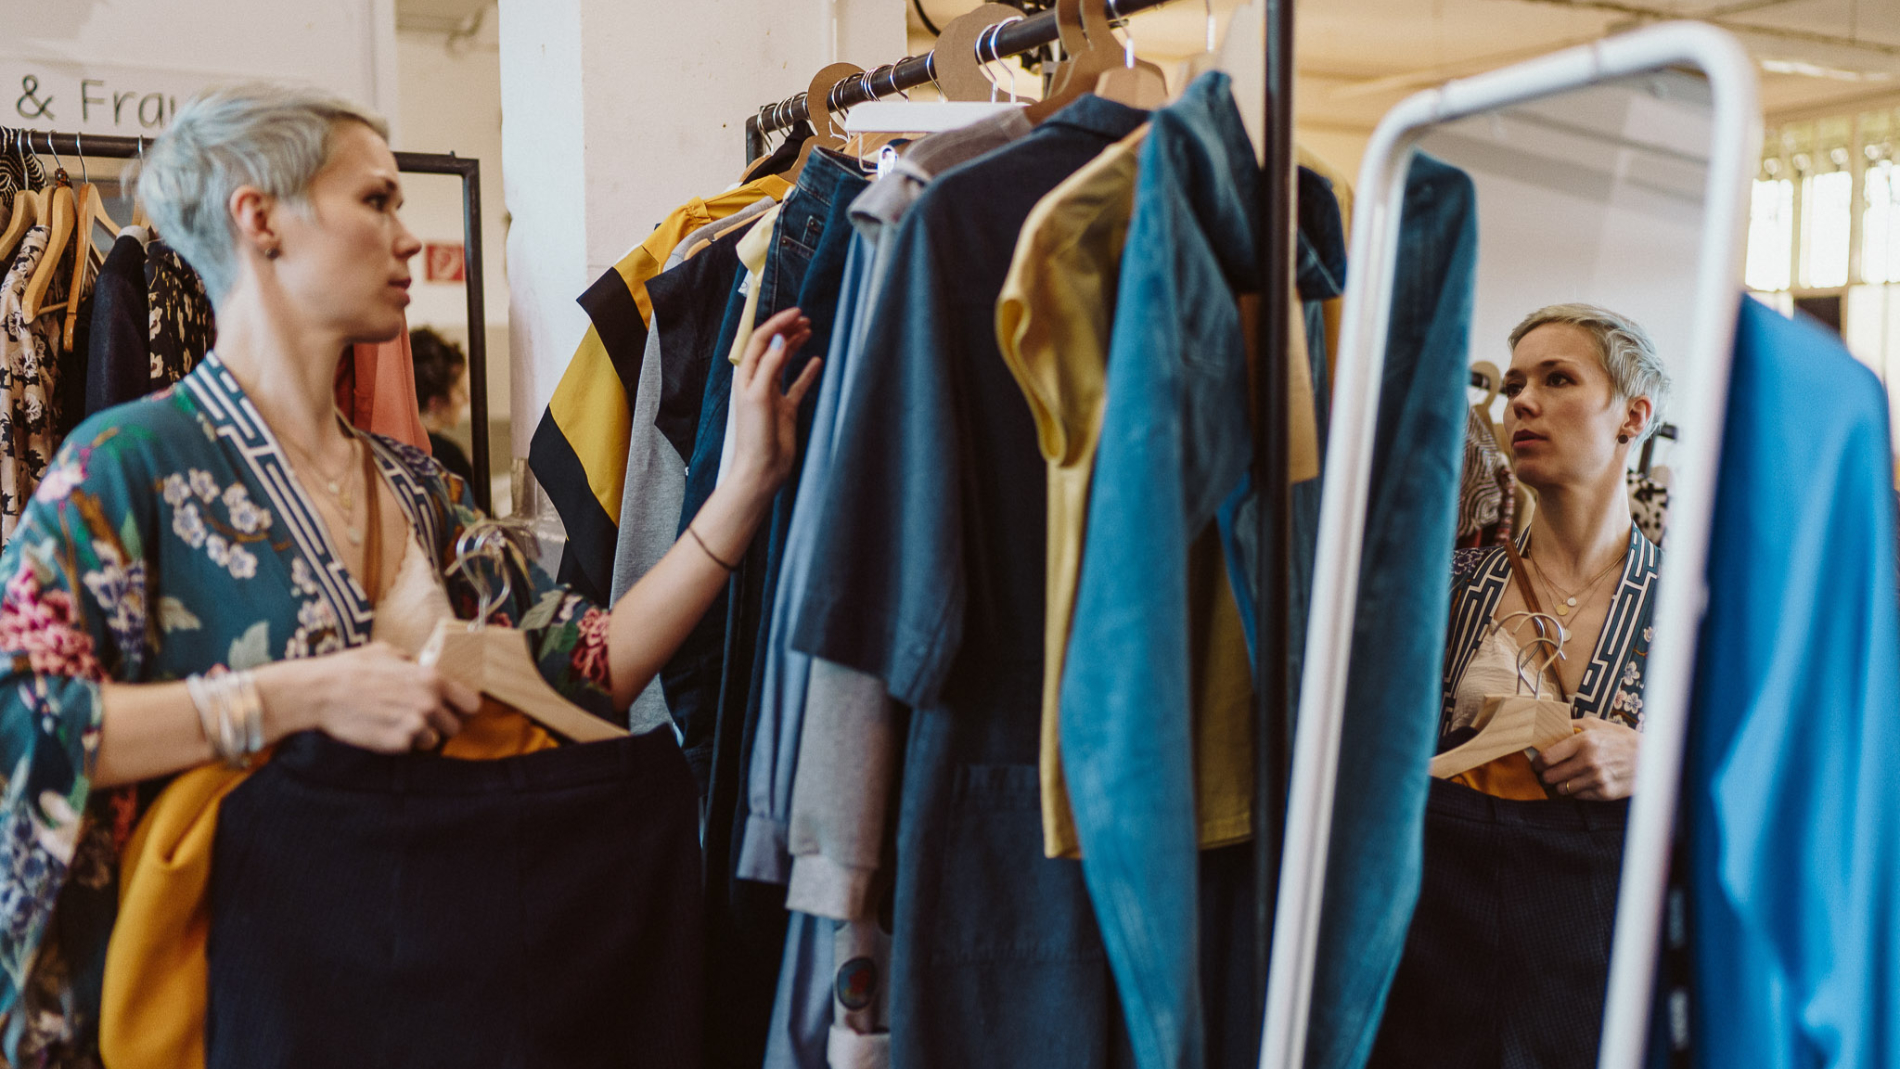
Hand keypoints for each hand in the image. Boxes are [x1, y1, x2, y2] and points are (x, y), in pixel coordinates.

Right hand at [258, 641, 479, 752]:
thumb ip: (411, 661)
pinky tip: (381, 730)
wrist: (319, 693)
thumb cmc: (349, 669)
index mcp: (432, 679)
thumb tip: (418, 664)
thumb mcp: (386, 652)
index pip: (472, 704)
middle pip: (455, 727)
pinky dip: (398, 743)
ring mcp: (415, 726)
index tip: (452, 708)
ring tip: (395, 723)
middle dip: (440, 724)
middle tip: (418, 718)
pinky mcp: (397, 745)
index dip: (462, 707)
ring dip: (419, 735)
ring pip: (433, 741)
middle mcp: (429, 703)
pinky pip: (409, 749)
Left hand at [725, 306, 820, 499]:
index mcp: (747, 376)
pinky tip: (817, 361)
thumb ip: (769, 366)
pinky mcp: (785, 408)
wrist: (762, 468)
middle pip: (772, 347)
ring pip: (784, 362)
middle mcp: (758, 382)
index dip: (777, 324)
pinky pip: (797, 385)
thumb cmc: (755, 435)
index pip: (760, 341)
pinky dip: (807, 372)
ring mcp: (772, 394)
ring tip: (809, 330)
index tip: (796, 313)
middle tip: (805, 319)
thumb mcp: (760, 396)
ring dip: (795, 345)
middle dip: (786, 330)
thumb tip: (779, 338)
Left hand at [1532, 718, 1640, 800]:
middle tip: (1549, 772)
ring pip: (1562, 789)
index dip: (1537, 763)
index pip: (1547, 757)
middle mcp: (1588, 761)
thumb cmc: (1621, 739)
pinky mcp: (1604, 793)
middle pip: (1550, 776)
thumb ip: (1571, 726)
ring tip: (1567, 777)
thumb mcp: (1597, 725)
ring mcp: (1596, 779)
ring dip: (1561, 784)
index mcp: (1584, 741)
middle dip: (1546, 775)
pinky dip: (1577, 791)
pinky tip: (1583, 782)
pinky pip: (1578, 796)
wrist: (1650, 758)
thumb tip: (1548, 727)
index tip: (1537, 764)